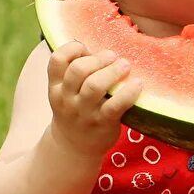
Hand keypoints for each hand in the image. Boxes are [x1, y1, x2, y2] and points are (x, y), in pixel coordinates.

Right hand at [46, 42, 142, 157]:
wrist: (74, 147)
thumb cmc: (77, 110)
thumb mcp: (66, 92)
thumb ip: (75, 71)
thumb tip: (97, 47)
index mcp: (56, 87)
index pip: (56, 60)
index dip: (72, 48)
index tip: (86, 48)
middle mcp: (66, 99)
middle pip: (78, 70)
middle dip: (98, 59)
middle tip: (113, 56)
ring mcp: (84, 112)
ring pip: (94, 86)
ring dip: (112, 71)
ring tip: (125, 65)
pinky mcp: (102, 123)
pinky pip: (115, 105)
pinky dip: (128, 93)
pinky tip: (138, 84)